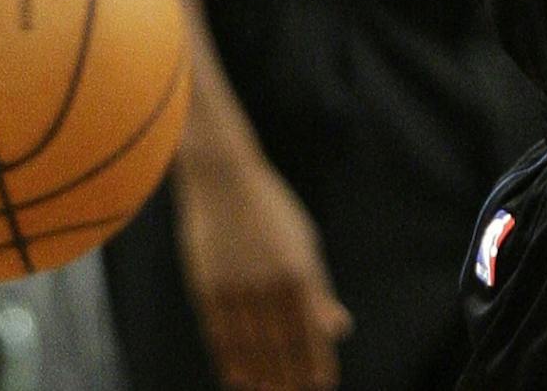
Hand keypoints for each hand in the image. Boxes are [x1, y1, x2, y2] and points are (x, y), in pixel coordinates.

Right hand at [174, 149, 352, 390]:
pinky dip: (229, 360)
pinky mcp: (207, 286)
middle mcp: (268, 284)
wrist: (221, 176)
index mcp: (299, 272)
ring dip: (259, 376)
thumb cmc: (270, 210)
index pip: (311, 333)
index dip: (316, 365)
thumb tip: (339, 328)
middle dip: (288, 379)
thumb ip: (319, 289)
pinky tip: (236, 377)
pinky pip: (220, 335)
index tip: (320, 386)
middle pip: (280, 348)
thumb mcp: (303, 243)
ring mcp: (235, 286)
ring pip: (250, 347)